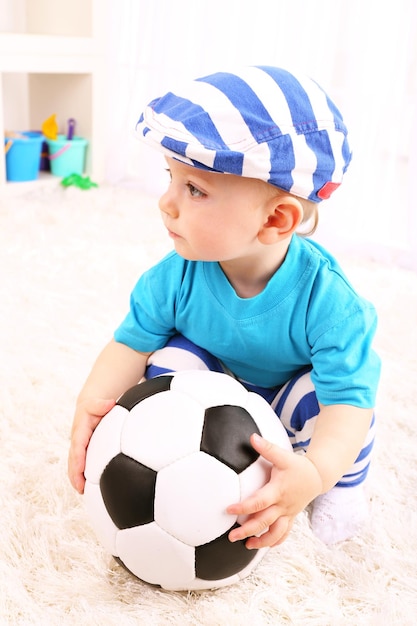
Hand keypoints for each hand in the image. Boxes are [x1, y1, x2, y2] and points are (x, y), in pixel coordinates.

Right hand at [68, 397, 115, 493]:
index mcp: (80, 430)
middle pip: (73, 459)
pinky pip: (79, 466)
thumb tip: (110, 403)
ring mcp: (78, 448)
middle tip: (80, 487)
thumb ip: (101, 404)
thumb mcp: (96, 403)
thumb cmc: (94, 407)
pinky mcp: (82, 453)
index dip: (78, 457)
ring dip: (75, 478)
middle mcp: (77, 441)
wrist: (89, 408)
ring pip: (74, 465)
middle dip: (74, 473)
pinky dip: (80, 477)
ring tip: (82, 492)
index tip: (80, 468)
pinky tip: (87, 488)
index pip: (78, 445)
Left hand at [227, 433, 321, 548]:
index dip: (244, 507)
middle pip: (264, 522)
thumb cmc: (298, 466)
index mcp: (278, 491)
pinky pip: (284, 534)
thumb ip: (267, 448)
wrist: (318, 476)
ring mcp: (288, 514)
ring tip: (246, 545)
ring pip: (275, 533)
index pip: (259, 502)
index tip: (229, 509)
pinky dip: (274, 542)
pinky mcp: (291, 518)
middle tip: (231, 536)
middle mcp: (283, 506)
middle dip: (247, 530)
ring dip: (261, 541)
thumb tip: (252, 437)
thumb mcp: (283, 456)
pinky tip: (262, 545)